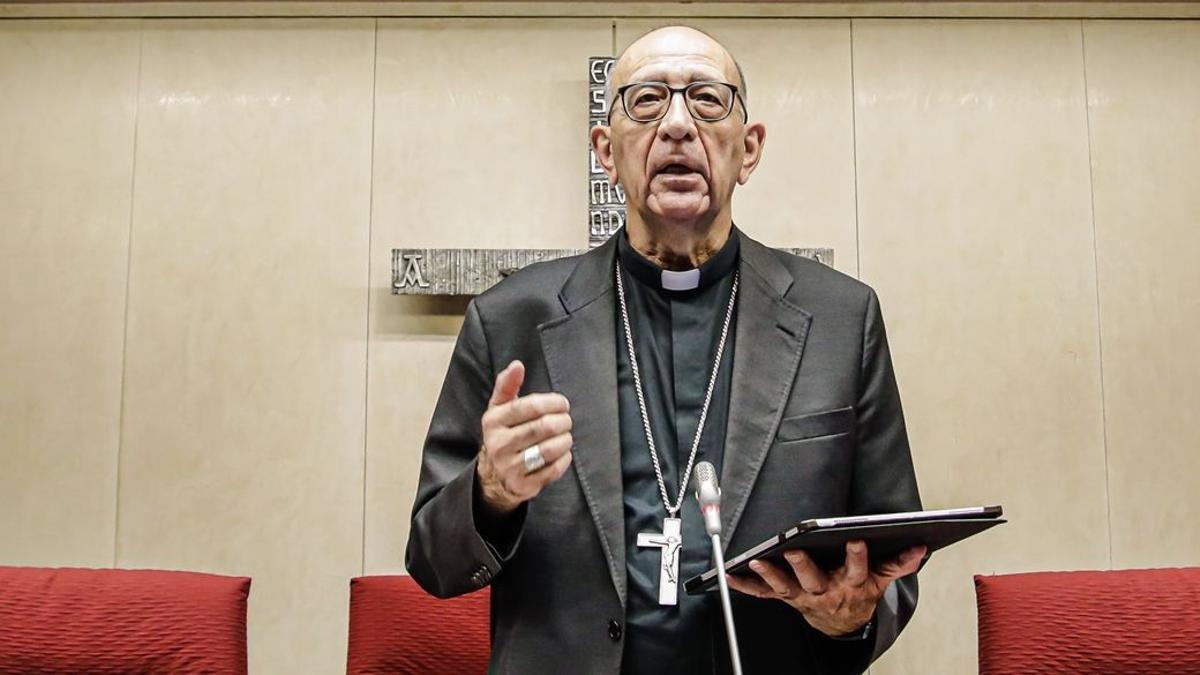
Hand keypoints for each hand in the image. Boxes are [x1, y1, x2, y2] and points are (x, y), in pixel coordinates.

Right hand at [476, 360, 573, 514]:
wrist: (493, 477)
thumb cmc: (502, 434)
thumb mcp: (499, 409)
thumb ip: (507, 386)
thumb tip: (517, 365)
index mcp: (493, 421)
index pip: (527, 407)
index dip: (551, 403)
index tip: (563, 404)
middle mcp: (498, 444)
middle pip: (542, 428)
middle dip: (562, 421)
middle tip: (566, 420)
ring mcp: (509, 467)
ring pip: (548, 450)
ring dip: (565, 440)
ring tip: (566, 435)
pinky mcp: (522, 485)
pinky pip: (552, 470)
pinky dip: (564, 460)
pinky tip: (563, 453)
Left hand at [726, 540, 925, 636]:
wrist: (841, 623)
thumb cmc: (857, 594)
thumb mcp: (880, 581)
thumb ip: (897, 564)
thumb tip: (918, 548)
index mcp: (850, 584)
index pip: (856, 569)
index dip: (856, 556)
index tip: (854, 539)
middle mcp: (825, 591)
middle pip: (814, 579)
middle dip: (804, 565)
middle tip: (794, 549)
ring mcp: (802, 596)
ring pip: (785, 586)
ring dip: (770, 573)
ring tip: (758, 560)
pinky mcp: (785, 598)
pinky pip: (763, 594)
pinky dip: (746, 585)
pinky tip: (730, 575)